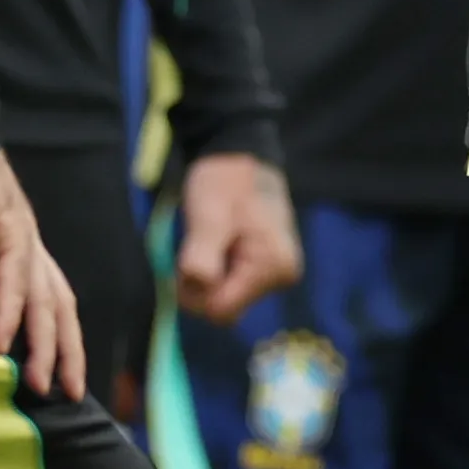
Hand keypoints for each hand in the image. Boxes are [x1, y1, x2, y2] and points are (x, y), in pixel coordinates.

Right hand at [0, 149, 84, 398]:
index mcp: (25, 247)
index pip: (55, 302)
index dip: (64, 342)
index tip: (66, 382)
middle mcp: (32, 243)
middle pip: (61, 306)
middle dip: (67, 353)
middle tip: (67, 395)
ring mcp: (24, 232)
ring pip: (43, 298)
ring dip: (41, 344)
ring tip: (36, 384)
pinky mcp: (8, 221)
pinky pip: (13, 273)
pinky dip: (8, 309)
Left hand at [174, 151, 301, 322]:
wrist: (240, 158)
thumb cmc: (224, 183)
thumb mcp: (207, 217)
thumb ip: (201, 257)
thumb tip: (198, 289)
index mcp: (272, 266)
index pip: (221, 310)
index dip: (195, 292)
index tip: (186, 261)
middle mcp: (282, 277)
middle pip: (225, 307)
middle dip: (201, 284)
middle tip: (198, 244)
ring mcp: (278, 275)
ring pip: (226, 297)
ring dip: (208, 275)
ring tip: (210, 239)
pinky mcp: (268, 269)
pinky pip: (232, 286)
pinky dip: (217, 270)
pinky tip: (220, 244)